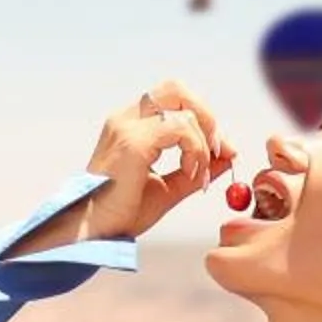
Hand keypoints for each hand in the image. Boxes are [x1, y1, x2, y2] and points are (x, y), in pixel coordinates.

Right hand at [20, 81, 236, 251]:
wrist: (93, 232)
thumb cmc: (121, 213)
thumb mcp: (168, 187)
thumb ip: (196, 169)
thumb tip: (228, 156)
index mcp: (130, 124)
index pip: (173, 100)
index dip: (202, 119)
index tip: (220, 150)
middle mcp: (126, 118)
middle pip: (177, 89)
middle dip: (206, 116)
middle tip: (217, 149)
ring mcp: (127, 127)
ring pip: (184, 112)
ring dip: (202, 145)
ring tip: (195, 175)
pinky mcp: (133, 143)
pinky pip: (180, 129)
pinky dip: (194, 150)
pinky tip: (189, 174)